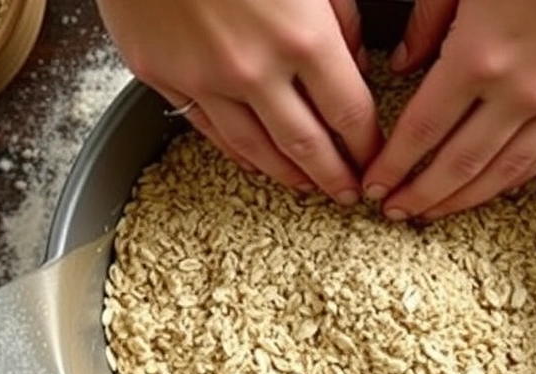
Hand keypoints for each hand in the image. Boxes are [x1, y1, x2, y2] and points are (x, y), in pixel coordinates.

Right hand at [96, 0, 381, 205]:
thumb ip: (339, 17)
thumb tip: (352, 62)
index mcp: (303, 37)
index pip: (349, 113)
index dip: (367, 146)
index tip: (374, 160)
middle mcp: (255, 69)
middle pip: (306, 146)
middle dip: (334, 178)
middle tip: (348, 195)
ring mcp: (204, 78)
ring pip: (255, 149)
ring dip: (286, 175)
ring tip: (306, 187)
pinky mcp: (161, 76)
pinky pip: (207, 129)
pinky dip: (236, 152)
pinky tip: (255, 162)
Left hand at [363, 0, 535, 219]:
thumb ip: (429, 20)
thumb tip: (404, 60)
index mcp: (480, 54)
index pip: (422, 130)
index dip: (394, 165)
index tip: (376, 184)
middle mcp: (522, 89)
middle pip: (459, 163)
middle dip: (421, 194)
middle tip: (397, 211)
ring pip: (505, 170)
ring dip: (465, 197)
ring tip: (438, 210)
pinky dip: (518, 175)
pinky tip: (497, 186)